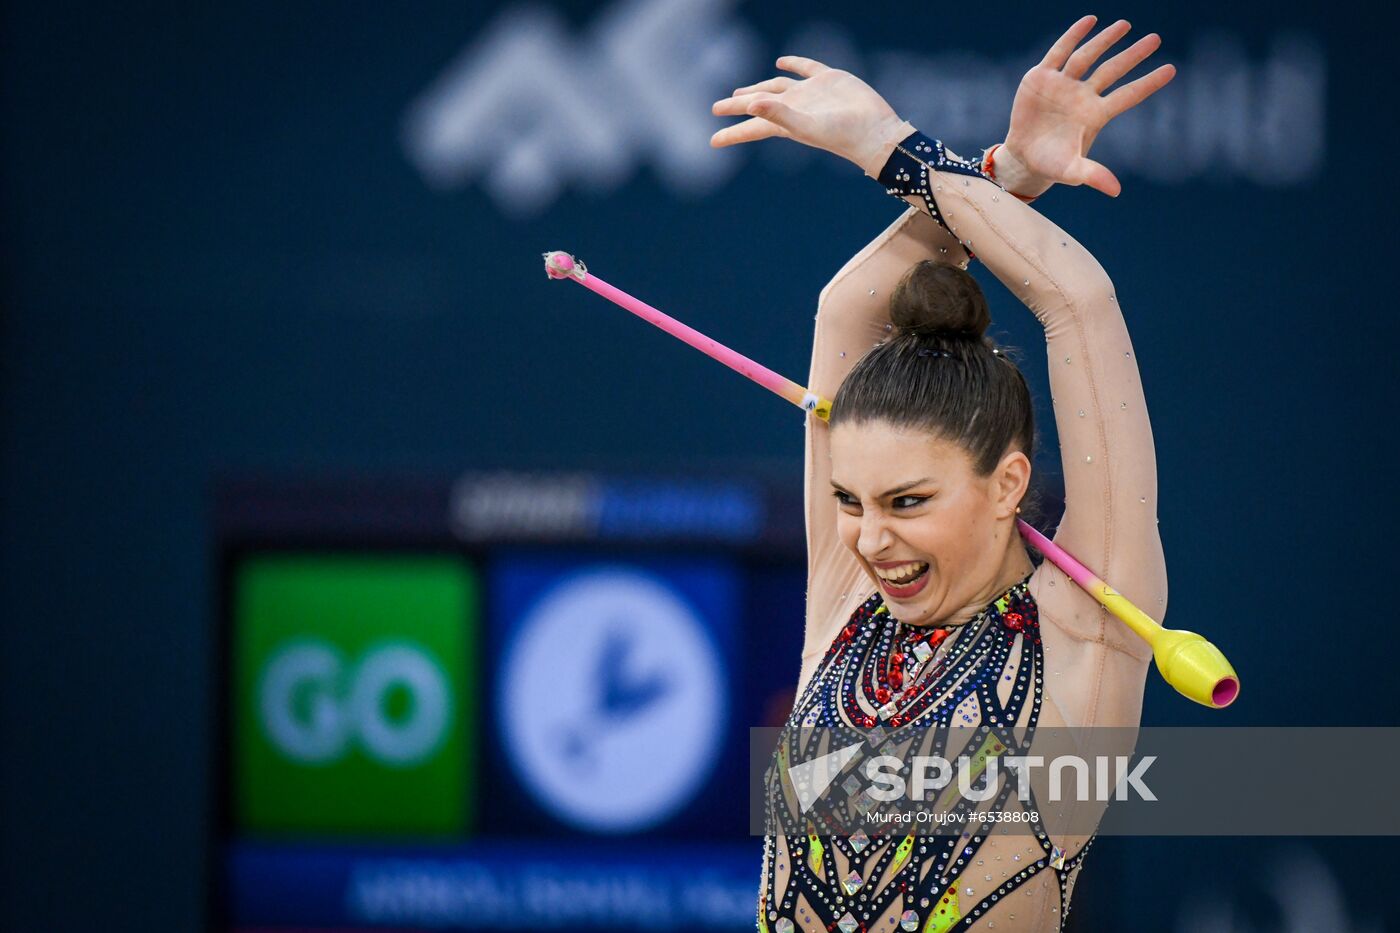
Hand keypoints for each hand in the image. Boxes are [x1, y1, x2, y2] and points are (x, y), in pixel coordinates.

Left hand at [710, 57, 909, 177]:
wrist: (874, 129)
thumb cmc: (839, 134)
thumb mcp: (803, 126)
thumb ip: (776, 114)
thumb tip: (749, 105)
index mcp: (784, 123)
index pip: (751, 127)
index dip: (732, 133)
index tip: (712, 141)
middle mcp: (794, 108)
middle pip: (759, 105)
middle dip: (738, 106)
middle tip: (718, 108)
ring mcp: (811, 93)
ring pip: (778, 87)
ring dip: (761, 88)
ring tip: (743, 93)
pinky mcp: (829, 80)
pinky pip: (806, 69)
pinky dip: (793, 64)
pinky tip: (782, 62)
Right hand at [999, 15, 1176, 197]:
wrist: (1022, 156)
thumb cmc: (1051, 164)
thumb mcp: (1071, 171)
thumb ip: (1093, 176)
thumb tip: (1116, 191)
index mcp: (1095, 115)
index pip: (1128, 96)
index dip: (1149, 83)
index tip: (1172, 69)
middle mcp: (1083, 96)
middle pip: (1113, 71)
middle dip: (1133, 55)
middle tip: (1155, 39)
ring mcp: (1063, 84)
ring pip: (1088, 57)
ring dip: (1106, 40)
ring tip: (1125, 25)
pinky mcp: (1042, 77)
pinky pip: (1060, 52)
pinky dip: (1073, 36)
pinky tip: (1089, 20)